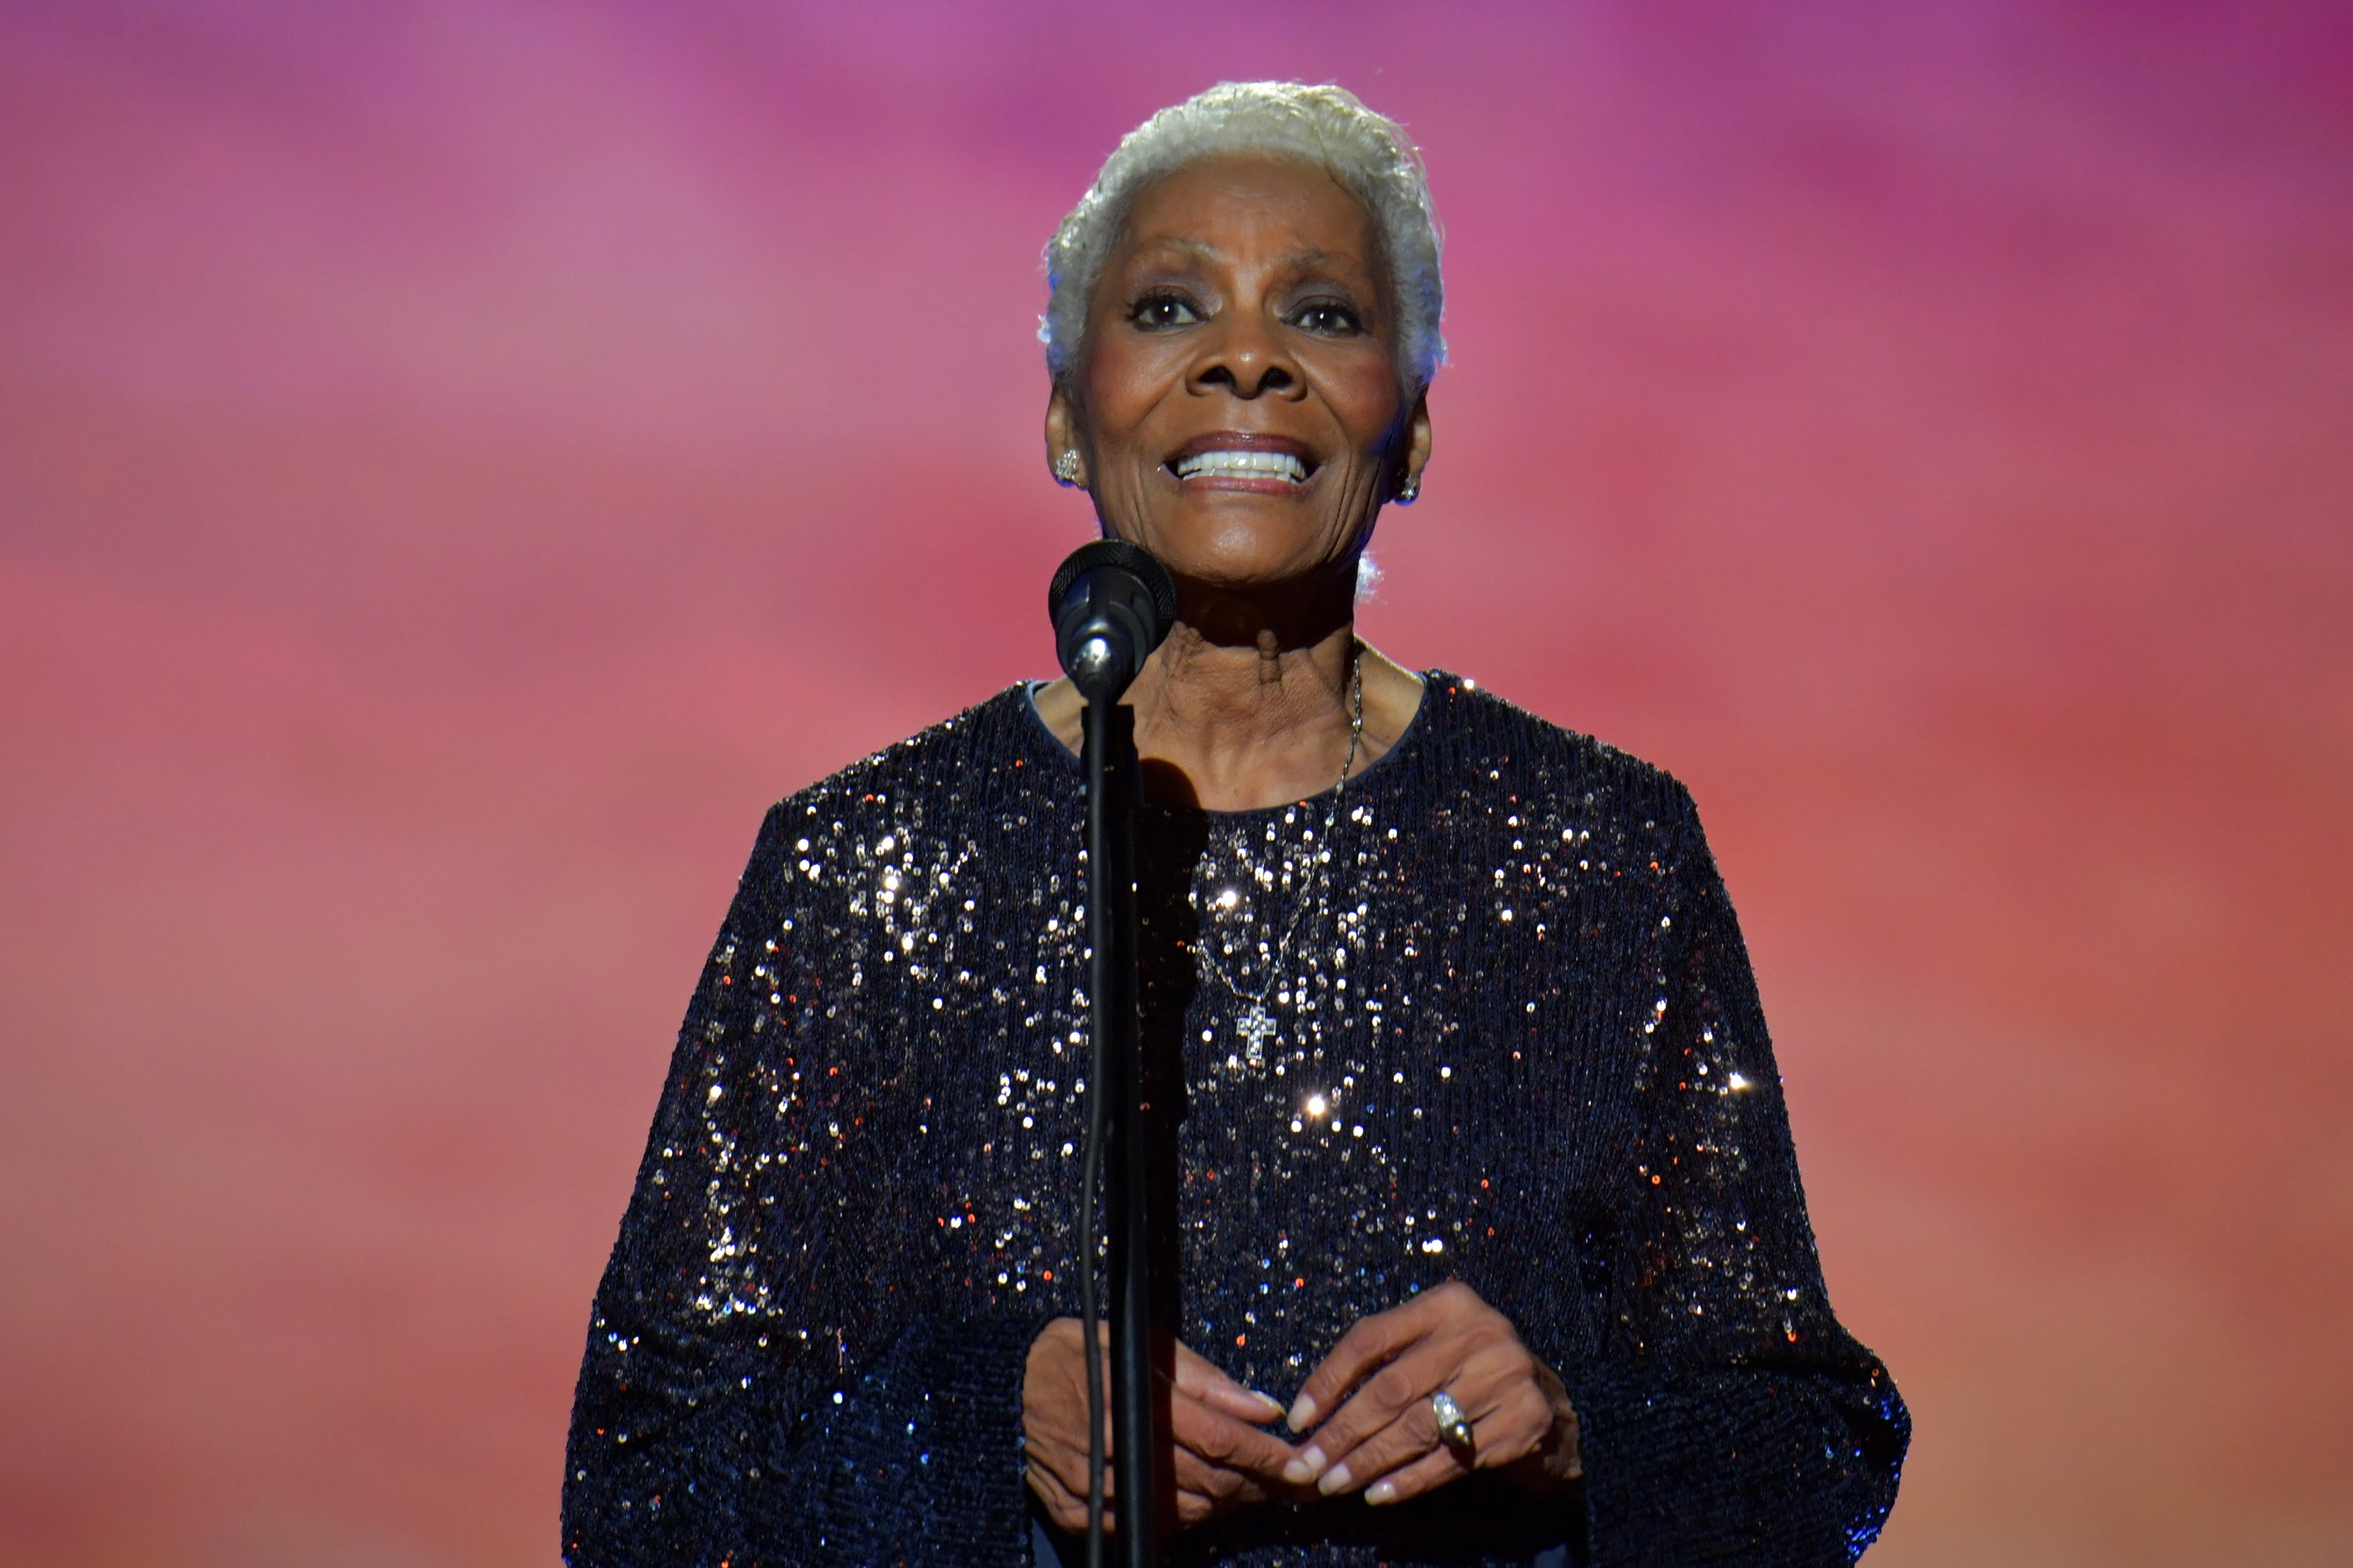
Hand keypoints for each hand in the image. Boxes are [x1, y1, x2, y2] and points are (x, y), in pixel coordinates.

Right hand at [1022, 1317, 1305, 1532]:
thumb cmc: (1078, 1351)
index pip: (1221, 1440)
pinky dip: (1185, 1515)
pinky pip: (1150, 1526)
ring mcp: (1097, 1493)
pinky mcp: (1082, 1517)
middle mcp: (1116, 1453)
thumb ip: (1205, 1379)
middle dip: (1260, 1486)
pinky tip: (1204, 1498)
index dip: (1268, 1458)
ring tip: (1256, 1488)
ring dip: (1228, 1502)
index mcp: (1134, 1401)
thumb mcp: (1142, 1343)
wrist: (1003, 1387)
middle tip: (1294, 1482)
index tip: (1303, 1466)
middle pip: (1210, 1483)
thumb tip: (1262, 1409)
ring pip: (1186, 1512)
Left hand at [1282, 1281, 1581, 1506]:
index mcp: (1447, 1304)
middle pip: (1390, 1387)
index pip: (1371, 1338)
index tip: (1298, 1420)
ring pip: (1417, 1426)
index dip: (1328, 1381)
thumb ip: (1386, 1362)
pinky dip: (1409, 1480)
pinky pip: (1451, 1459)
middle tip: (1307, 1466)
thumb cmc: (1475, 1379)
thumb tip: (1312, 1410)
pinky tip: (1379, 1494)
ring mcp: (1506, 1375)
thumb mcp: (1435, 1350)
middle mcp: (1479, 1331)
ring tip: (1334, 1484)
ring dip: (1368, 1461)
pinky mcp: (1523, 1421)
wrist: (1558, 1412)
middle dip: (1341, 1432)